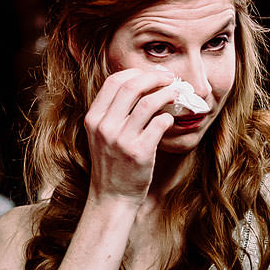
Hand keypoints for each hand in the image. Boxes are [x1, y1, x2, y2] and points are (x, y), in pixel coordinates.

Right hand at [84, 68, 185, 202]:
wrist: (112, 197)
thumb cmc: (112, 164)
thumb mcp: (102, 135)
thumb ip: (113, 112)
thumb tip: (141, 85)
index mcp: (93, 118)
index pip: (114, 81)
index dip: (136, 73)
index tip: (151, 75)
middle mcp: (104, 126)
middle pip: (132, 86)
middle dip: (155, 78)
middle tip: (170, 80)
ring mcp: (121, 139)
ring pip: (149, 102)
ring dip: (167, 94)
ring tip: (176, 94)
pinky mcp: (139, 152)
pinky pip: (159, 123)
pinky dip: (168, 117)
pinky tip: (169, 120)